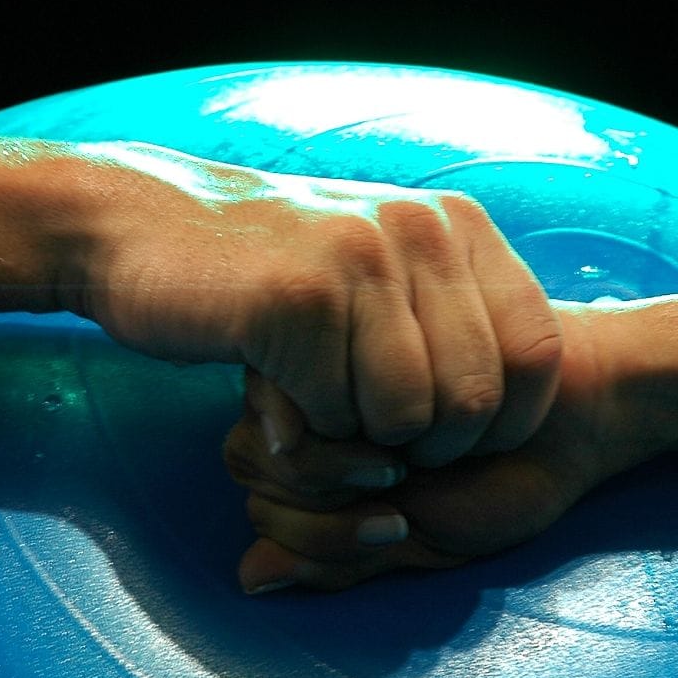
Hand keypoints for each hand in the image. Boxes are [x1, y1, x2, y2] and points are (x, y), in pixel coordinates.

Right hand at [67, 142, 561, 466]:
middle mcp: (422, 231)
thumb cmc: (266, 274)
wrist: (138, 230)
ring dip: (360, 440)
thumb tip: (521, 401)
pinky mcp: (298, 297)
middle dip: (429, 450)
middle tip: (373, 441)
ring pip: (409, 416)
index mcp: (457, 227)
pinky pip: (334, 413)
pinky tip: (275, 390)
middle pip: (477, 401)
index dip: (505, 423)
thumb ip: (450, 317)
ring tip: (319, 406)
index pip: (539, 354)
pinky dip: (304, 428)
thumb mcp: (379, 272)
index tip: (449, 440)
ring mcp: (360, 258)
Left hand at [222, 303, 669, 591]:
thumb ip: (333, 558)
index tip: (397, 525)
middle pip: (249, 467)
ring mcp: (328, 353)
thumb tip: (246, 580)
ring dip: (349, 470)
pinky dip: (367, 432)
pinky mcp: (365, 315)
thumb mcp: (417, 541)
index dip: (311, 528)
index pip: (257, 506)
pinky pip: (320, 391)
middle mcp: (306, 398)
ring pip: (280, 436)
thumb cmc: (500, 476)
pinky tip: (426, 431)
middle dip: (327, 502)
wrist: (580, 410)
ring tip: (424, 460)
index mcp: (311, 450)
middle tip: (406, 491)